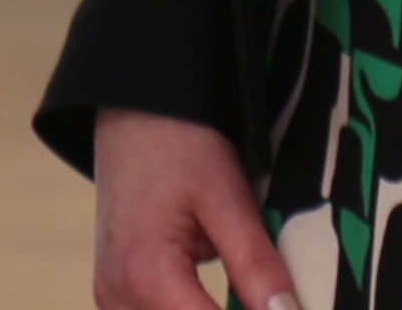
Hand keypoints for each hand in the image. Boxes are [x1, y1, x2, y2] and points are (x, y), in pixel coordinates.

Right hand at [94, 105, 295, 309]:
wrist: (134, 112)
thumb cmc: (178, 143)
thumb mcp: (228, 199)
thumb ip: (257, 266)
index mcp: (146, 275)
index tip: (289, 309)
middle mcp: (118, 296)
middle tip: (275, 299)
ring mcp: (112, 297)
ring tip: (248, 294)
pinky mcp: (116, 293)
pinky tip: (215, 297)